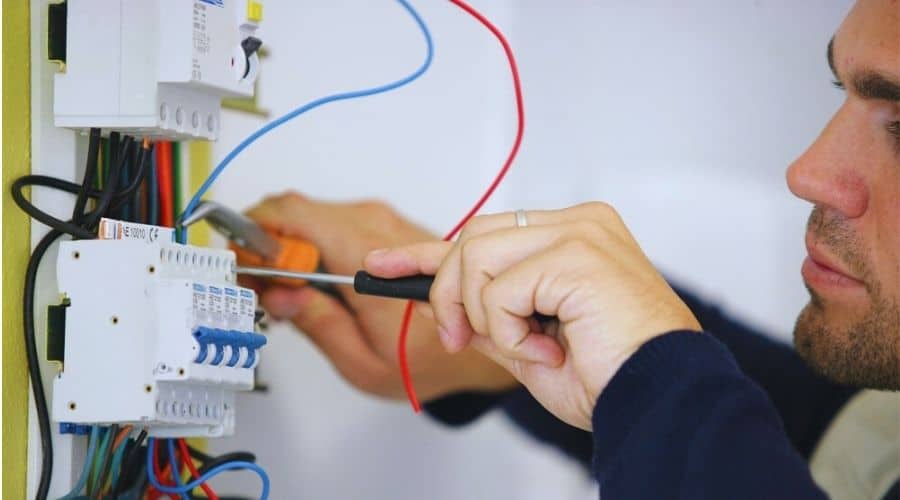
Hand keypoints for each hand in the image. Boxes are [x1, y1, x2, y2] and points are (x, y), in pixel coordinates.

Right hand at [243, 192, 515, 400]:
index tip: (241, 264)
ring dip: (292, 248)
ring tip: (292, 293)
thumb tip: (279, 292)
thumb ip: (315, 322)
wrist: (482, 335)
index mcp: (362, 255)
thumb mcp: (362, 360)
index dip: (253, 234)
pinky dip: (315, 247)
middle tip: (263, 287)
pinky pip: (336, 224)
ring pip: (313, 217)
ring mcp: (382, 222)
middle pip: (296, 212)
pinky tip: (318, 284)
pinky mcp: (387, 227)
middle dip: (269, 246)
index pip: (290, 214)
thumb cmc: (432, 356)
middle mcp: (374, 226)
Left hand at [364, 202, 700, 429]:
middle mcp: (577, 224)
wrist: (660, 400)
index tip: (384, 263)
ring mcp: (579, 233)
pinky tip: (547, 349)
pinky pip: (499, 290)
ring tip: (526, 347)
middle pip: (472, 237)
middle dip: (449, 292)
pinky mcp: (576, 254)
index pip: (484, 233)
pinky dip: (509, 332)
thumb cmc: (611, 375)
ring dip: (485, 315)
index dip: (426, 252)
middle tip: (463, 339)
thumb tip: (443, 305)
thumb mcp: (530, 344)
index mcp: (573, 237)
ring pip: (476, 255)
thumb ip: (490, 315)